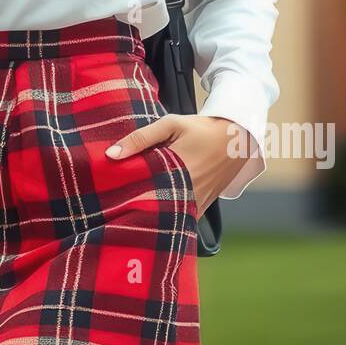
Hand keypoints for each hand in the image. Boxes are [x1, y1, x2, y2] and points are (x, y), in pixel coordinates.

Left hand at [105, 113, 255, 211]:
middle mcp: (188, 191)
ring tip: (129, 210)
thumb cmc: (201, 129)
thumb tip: (111, 155)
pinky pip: (182, 219)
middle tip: (114, 204)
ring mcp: (197, 203)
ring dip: (150, 214)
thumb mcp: (171, 125)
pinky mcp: (203, 208)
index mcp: (176, 170)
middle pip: (152, 207)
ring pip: (167, 217)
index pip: (141, 190)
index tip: (107, 194)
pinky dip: (168, 218)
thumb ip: (140, 138)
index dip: (123, 194)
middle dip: (133, 207)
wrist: (237, 138)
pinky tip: (153, 214)